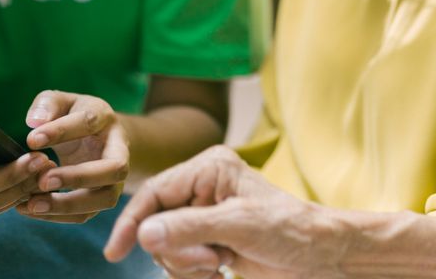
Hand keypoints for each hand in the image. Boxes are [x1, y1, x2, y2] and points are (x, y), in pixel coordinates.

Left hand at [15, 90, 129, 222]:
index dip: (61, 131)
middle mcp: (119, 150)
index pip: (89, 122)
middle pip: (115, 168)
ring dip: (70, 204)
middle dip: (79, 177)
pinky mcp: (102, 198)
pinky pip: (87, 213)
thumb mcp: (60, 102)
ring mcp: (115, 178)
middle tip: (43, 180)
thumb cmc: (72, 117)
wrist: (97, 138)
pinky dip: (60, 216)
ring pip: (106, 198)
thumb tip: (34, 122)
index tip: (31, 140)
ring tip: (34, 204)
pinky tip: (32, 209)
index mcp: (106, 119)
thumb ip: (47, 104)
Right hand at [104, 146, 347, 278]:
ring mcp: (206, 216)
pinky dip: (194, 274)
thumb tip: (144, 234)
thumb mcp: (238, 226)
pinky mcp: (211, 240)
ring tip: (220, 266)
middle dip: (176, 251)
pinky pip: (180, 262)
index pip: (155, 193)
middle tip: (210, 260)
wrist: (320, 256)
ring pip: (166, 247)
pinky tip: (220, 274)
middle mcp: (204, 188)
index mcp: (210, 168)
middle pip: (156, 224)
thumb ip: (189, 228)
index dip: (133, 222)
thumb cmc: (288, 230)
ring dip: (187, 266)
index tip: (115, 252)